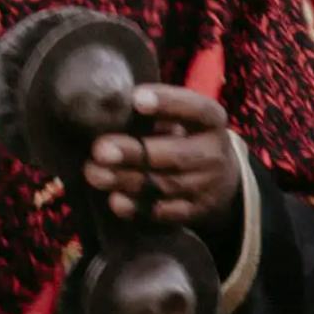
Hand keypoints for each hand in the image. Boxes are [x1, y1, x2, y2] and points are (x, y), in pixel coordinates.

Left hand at [81, 90, 242, 230]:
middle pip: (176, 155)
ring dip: (126, 180)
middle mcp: (213, 154)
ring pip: (164, 185)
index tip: (136, 100)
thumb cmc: (184, 139)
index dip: (168, 103)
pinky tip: (115, 200)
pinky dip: (138, 208)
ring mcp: (206, 186)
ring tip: (94, 173)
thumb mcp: (180, 118)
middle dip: (134, 152)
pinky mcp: (194, 212)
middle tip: (100, 149)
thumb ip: (153, 113)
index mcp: (211, 121)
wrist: (219, 180)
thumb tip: (110, 107)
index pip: (196, 109)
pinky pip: (164, 213)